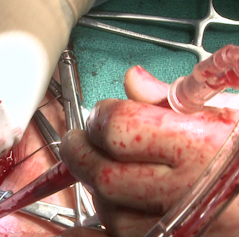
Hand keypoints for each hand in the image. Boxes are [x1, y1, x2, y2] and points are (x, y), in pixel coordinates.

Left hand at [60, 65, 238, 236]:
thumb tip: (134, 80)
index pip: (120, 127)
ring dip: (97, 187)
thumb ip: (181, 98)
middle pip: (104, 173)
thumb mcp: (235, 117)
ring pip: (109, 212)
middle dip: (81, 151)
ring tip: (104, 169)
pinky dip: (112, 218)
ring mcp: (181, 230)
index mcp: (200, 149)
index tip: (101, 113)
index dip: (102, 115)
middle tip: (78, 139)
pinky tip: (114, 202)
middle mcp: (187, 195)